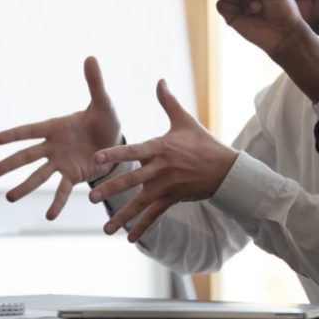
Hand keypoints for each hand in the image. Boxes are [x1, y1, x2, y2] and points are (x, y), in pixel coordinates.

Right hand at [0, 57, 120, 219]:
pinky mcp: (73, 176)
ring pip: (39, 176)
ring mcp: (61, 163)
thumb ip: (94, 83)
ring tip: (10, 198)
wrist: (117, 142)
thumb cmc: (106, 119)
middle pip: (27, 157)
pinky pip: (62, 190)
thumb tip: (91, 58)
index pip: (30, 131)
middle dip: (9, 165)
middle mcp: (53, 147)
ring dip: (25, 187)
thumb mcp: (103, 102)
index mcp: (55, 127)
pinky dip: (57, 203)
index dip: (14, 135)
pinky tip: (49, 216)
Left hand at [88, 79, 237, 242]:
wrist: (227, 169)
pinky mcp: (173, 199)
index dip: (115, 154)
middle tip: (92, 197)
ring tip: (105, 229)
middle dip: (111, 189)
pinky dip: (142, 227)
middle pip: (132, 180)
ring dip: (122, 216)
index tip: (96, 158)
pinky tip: (129, 238)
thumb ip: (168, 102)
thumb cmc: (202, 143)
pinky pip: (155, 215)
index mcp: (159, 148)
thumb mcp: (185, 121)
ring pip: (141, 203)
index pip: (133, 151)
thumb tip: (159, 80)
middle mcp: (160, 169)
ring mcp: (166, 187)